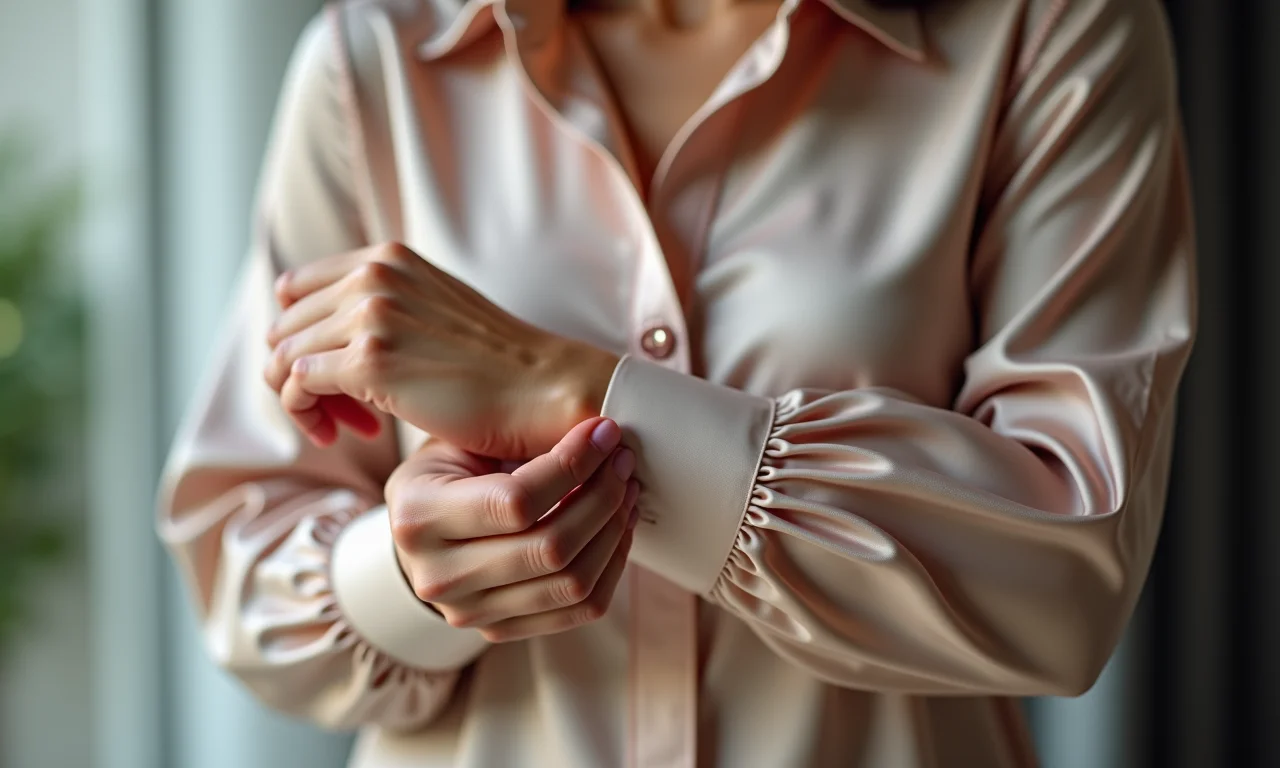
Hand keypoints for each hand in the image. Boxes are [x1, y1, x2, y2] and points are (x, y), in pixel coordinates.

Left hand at [264, 242, 619, 457]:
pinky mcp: (369, 360)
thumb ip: (386, 309)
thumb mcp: (434, 312)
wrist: (546, 390)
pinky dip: (308, 415)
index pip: (296, 290)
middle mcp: (373, 276)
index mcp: (388, 259)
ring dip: (304, 400)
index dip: (304, 336)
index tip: (335, 376)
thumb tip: (328, 339)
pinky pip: (296, 386)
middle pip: (284, 326)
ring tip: (346, 426)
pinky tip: (346, 434)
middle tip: (345, 412)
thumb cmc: (497, 368)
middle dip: (301, 373)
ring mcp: (370, 315)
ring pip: (282, 357)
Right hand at [386, 416, 638, 642]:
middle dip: (602, 498)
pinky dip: (611, 565)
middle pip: (552, 549)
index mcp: (418, 517)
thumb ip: (516, 439)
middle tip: (621, 460)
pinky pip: (579, 608)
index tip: (603, 433)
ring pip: (572, 584)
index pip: (516, 502)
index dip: (573, 466)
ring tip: (626, 490)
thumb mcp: (459, 442)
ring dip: (613, 532)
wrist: (414, 531)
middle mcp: (439, 576)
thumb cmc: (443, 471)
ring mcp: (469, 612)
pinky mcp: (499, 629)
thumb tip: (601, 434)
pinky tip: (617, 527)